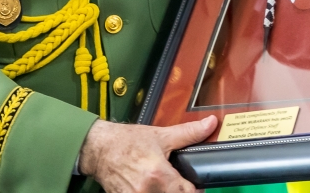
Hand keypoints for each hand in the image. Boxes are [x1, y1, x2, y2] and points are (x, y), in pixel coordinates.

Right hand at [78, 116, 216, 192]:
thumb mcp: (161, 135)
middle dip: (179, 191)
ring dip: (164, 192)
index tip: (195, 185)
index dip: (195, 190)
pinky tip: (149, 186)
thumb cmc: (127, 142)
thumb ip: (189, 133)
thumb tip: (210, 124)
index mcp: (158, 174)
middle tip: (179, 183)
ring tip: (163, 183)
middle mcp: (146, 190)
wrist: (99, 148)